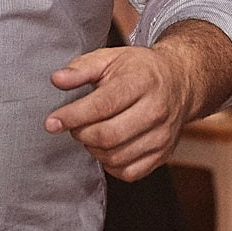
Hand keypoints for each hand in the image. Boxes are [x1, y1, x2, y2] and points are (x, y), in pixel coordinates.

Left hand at [48, 21, 231, 180]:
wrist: (180, 82)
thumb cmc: (140, 70)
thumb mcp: (110, 58)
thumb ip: (81, 68)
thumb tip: (57, 80)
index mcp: (142, 82)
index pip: (103, 105)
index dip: (73, 116)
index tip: (52, 122)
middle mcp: (157, 110)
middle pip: (109, 136)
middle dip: (81, 134)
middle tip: (75, 125)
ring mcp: (163, 135)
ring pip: (116, 157)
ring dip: (94, 149)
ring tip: (92, 133)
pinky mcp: (163, 154)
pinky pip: (129, 172)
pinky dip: (111, 165)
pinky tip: (108, 147)